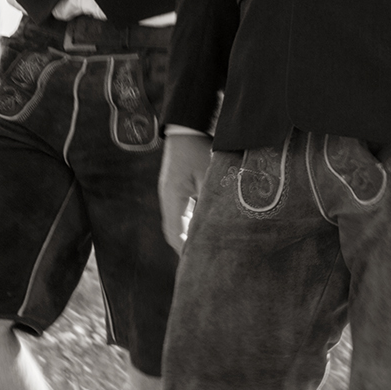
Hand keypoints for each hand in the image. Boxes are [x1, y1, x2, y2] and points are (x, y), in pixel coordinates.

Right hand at [159, 132, 212, 251]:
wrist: (187, 127)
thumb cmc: (198, 148)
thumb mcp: (209, 174)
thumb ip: (213, 199)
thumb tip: (221, 224)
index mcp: (173, 198)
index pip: (176, 234)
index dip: (187, 250)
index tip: (200, 263)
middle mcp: (169, 199)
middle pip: (176, 232)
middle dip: (188, 247)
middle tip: (205, 261)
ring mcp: (172, 194)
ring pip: (180, 223)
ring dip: (191, 235)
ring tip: (207, 250)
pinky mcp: (178, 189)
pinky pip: (184, 212)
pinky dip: (193, 222)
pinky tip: (207, 228)